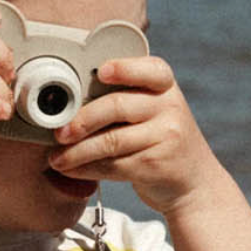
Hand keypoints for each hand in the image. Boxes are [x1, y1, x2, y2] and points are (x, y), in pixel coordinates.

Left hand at [46, 55, 223, 214]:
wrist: (194, 182)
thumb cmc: (159, 139)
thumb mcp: (154, 110)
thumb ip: (123, 98)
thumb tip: (68, 103)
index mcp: (165, 86)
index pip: (149, 69)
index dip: (124, 69)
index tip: (101, 72)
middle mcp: (170, 107)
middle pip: (117, 107)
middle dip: (82, 120)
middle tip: (59, 132)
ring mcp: (166, 136)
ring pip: (111, 141)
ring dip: (77, 152)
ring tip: (56, 158)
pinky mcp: (156, 165)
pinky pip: (113, 165)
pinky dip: (87, 169)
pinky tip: (71, 170)